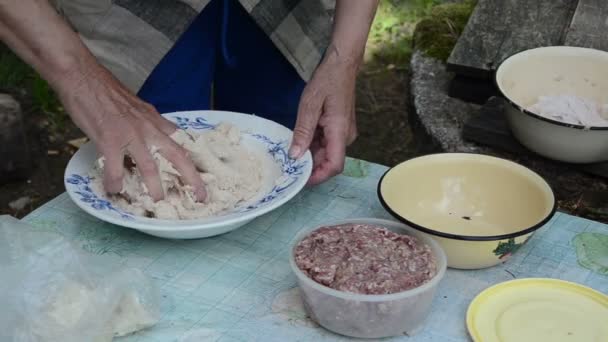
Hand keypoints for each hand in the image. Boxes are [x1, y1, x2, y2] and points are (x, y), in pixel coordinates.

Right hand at [57, 61, 205, 200]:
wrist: (83, 76)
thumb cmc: (107, 92)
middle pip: (178, 156)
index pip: (182, 144)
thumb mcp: (139, 108)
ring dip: (156, 188)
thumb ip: (150, 124)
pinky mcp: (109, 139)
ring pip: (150, 166)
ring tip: (159, 202)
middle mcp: (149, 129)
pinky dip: (115, 182)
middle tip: (200, 197)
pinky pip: (115, 168)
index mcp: (156, 122)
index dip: (194, 162)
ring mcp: (130, 134)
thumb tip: (157, 136)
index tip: (202, 178)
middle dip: (192, 179)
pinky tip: (114, 190)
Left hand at [289, 48, 357, 184]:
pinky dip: (313, 145)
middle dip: (310, 166)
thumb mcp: (310, 105)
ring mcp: (344, 132)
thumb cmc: (327, 80)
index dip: (318, 177)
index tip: (300, 180)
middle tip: (288, 166)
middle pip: (329, 161)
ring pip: (326, 153)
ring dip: (310, 155)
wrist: (341, 64)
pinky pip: (326, 143)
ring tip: (291, 152)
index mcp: (340, 132)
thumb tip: (295, 156)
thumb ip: (303, 132)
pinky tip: (300, 140)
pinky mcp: (339, 128)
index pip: (334, 166)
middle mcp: (345, 136)